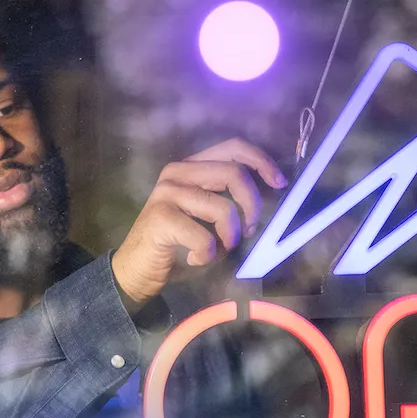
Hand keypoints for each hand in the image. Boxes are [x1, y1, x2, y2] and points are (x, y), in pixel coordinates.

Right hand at [111, 138, 286, 303]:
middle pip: (234, 173)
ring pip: (224, 208)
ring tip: (218, 249)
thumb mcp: (209, 217)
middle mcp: (177, 172)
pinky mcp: (160, 217)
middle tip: (250, 230)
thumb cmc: (179, 244)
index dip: (261, 161)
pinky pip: (205, 238)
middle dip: (252, 206)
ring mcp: (167, 193)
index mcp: (191, 166)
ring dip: (231, 237)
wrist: (138, 270)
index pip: (233, 147)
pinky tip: (195, 259)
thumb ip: (230, 201)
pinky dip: (208, 255)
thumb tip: (269, 198)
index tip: (279, 183)